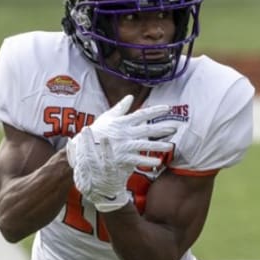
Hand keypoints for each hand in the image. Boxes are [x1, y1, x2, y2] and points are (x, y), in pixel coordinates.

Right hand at [66, 95, 176, 211]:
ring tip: (171, 147)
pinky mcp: (121, 157)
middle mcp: (124, 132)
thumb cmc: (96, 132)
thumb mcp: (106, 118)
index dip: (155, 111)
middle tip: (175, 128)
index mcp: (122, 121)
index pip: (142, 114)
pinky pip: (136, 159)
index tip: (169, 108)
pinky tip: (158, 162)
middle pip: (146, 129)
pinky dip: (147, 161)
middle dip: (162, 129)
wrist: (83, 149)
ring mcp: (123, 145)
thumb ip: (120, 108)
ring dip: (158, 146)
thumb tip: (130, 97)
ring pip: (144, 145)